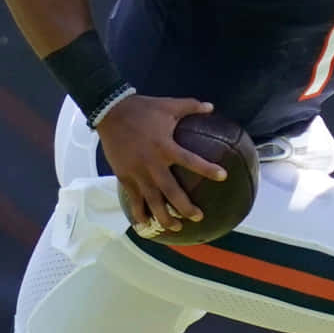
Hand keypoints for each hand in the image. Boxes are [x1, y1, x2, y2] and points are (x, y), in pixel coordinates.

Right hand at [94, 94, 228, 233]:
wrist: (110, 112)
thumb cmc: (142, 108)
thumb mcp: (168, 105)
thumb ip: (191, 106)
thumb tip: (211, 107)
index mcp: (166, 147)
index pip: (191, 160)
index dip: (208, 169)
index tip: (223, 176)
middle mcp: (152, 164)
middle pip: (172, 192)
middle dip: (186, 208)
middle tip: (198, 217)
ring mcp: (137, 173)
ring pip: (152, 201)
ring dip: (164, 217)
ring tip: (176, 228)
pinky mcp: (124, 177)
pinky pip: (133, 200)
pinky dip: (139, 214)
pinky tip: (145, 226)